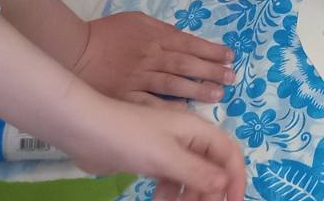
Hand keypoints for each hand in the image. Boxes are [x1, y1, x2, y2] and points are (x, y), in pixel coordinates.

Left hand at [64, 96, 246, 200]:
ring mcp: (169, 149)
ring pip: (191, 177)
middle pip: (210, 168)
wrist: (87, 132)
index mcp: (197, 130)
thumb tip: (225, 183)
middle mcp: (187, 138)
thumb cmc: (130, 138)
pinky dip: (170, 194)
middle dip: (209, 192)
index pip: (228, 153)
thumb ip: (197, 171)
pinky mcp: (152, 160)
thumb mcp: (166, 156)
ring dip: (189, 196)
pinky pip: (171, 180)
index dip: (236, 178)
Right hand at [71, 12, 235, 103]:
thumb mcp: (138, 21)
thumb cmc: (108, 34)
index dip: (212, 51)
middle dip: (211, 71)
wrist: (75, 51)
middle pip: (186, 64)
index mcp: (156, 36)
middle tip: (231, 78)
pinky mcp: (126, 96)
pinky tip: (185, 114)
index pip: (190, 43)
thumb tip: (185, 39)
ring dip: (197, 90)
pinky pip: (151, 103)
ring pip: (173, 84)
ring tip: (218, 95)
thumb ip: (163, 30)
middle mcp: (151, 57)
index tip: (230, 57)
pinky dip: (168, 108)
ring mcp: (139, 78)